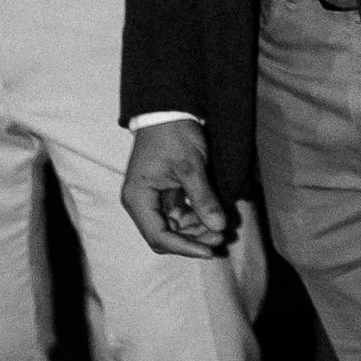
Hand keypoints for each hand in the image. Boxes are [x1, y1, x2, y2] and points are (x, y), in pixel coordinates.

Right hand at [121, 119, 231, 257]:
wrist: (169, 110)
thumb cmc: (173, 134)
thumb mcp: (191, 166)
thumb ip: (203, 198)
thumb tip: (218, 227)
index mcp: (138, 198)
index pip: (159, 236)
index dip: (184, 248)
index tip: (209, 251)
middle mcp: (142, 203)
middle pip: (166, 236)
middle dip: (194, 240)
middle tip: (221, 237)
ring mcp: (153, 200)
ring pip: (175, 228)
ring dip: (197, 231)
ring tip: (222, 229)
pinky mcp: (165, 195)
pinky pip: (180, 216)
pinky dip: (197, 219)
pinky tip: (215, 218)